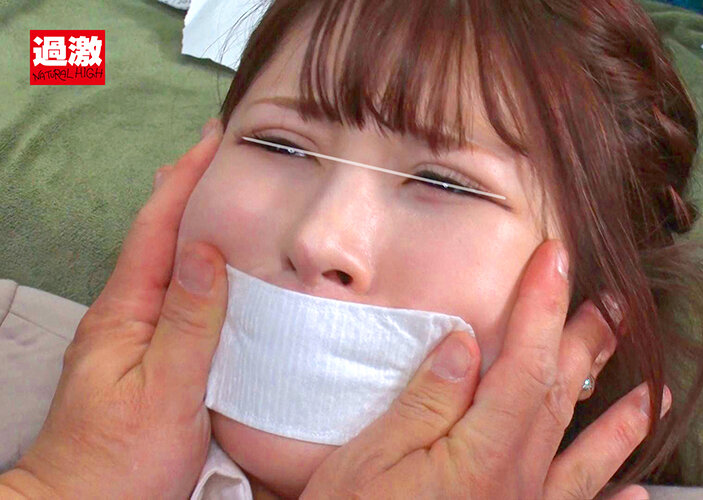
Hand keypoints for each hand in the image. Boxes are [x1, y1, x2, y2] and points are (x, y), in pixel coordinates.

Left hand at [0, 119, 226, 497]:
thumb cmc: (120, 461)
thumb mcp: (164, 392)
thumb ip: (189, 323)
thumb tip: (205, 251)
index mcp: (126, 311)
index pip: (156, 230)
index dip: (183, 181)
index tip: (211, 140)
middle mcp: (126, 314)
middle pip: (157, 237)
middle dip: (186, 190)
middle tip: (220, 155)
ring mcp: (132, 334)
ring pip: (166, 265)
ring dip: (192, 223)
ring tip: (221, 196)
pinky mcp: (146, 356)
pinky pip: (175, 296)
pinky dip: (196, 267)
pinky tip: (214, 269)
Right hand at [302, 240, 670, 498]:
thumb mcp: (370, 461)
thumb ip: (426, 401)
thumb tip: (466, 343)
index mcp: (481, 455)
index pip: (523, 363)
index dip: (541, 306)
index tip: (554, 259)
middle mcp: (514, 483)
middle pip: (560, 399)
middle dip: (586, 346)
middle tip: (614, 306)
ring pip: (583, 457)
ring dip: (621, 420)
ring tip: (656, 389)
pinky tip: (636, 495)